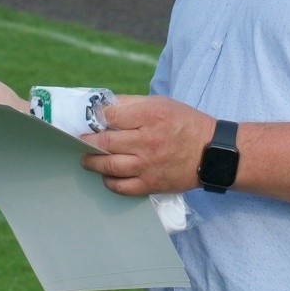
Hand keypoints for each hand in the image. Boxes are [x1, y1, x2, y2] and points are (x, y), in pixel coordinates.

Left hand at [79, 95, 214, 196]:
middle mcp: (147, 141)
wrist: (211, 152)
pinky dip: (109, 181)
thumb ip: (132, 104)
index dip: (94, 117)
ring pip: (109, 166)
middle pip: (105, 142)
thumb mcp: (162, 103)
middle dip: (86, 141)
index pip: (110, 115)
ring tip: (85, 158)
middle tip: (78, 140)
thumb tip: (105, 107)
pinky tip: (106, 175)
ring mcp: (148, 165)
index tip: (86, 119)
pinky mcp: (151, 184)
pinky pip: (122, 187)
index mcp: (150, 116)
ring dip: (91, 162)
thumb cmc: (186, 124)